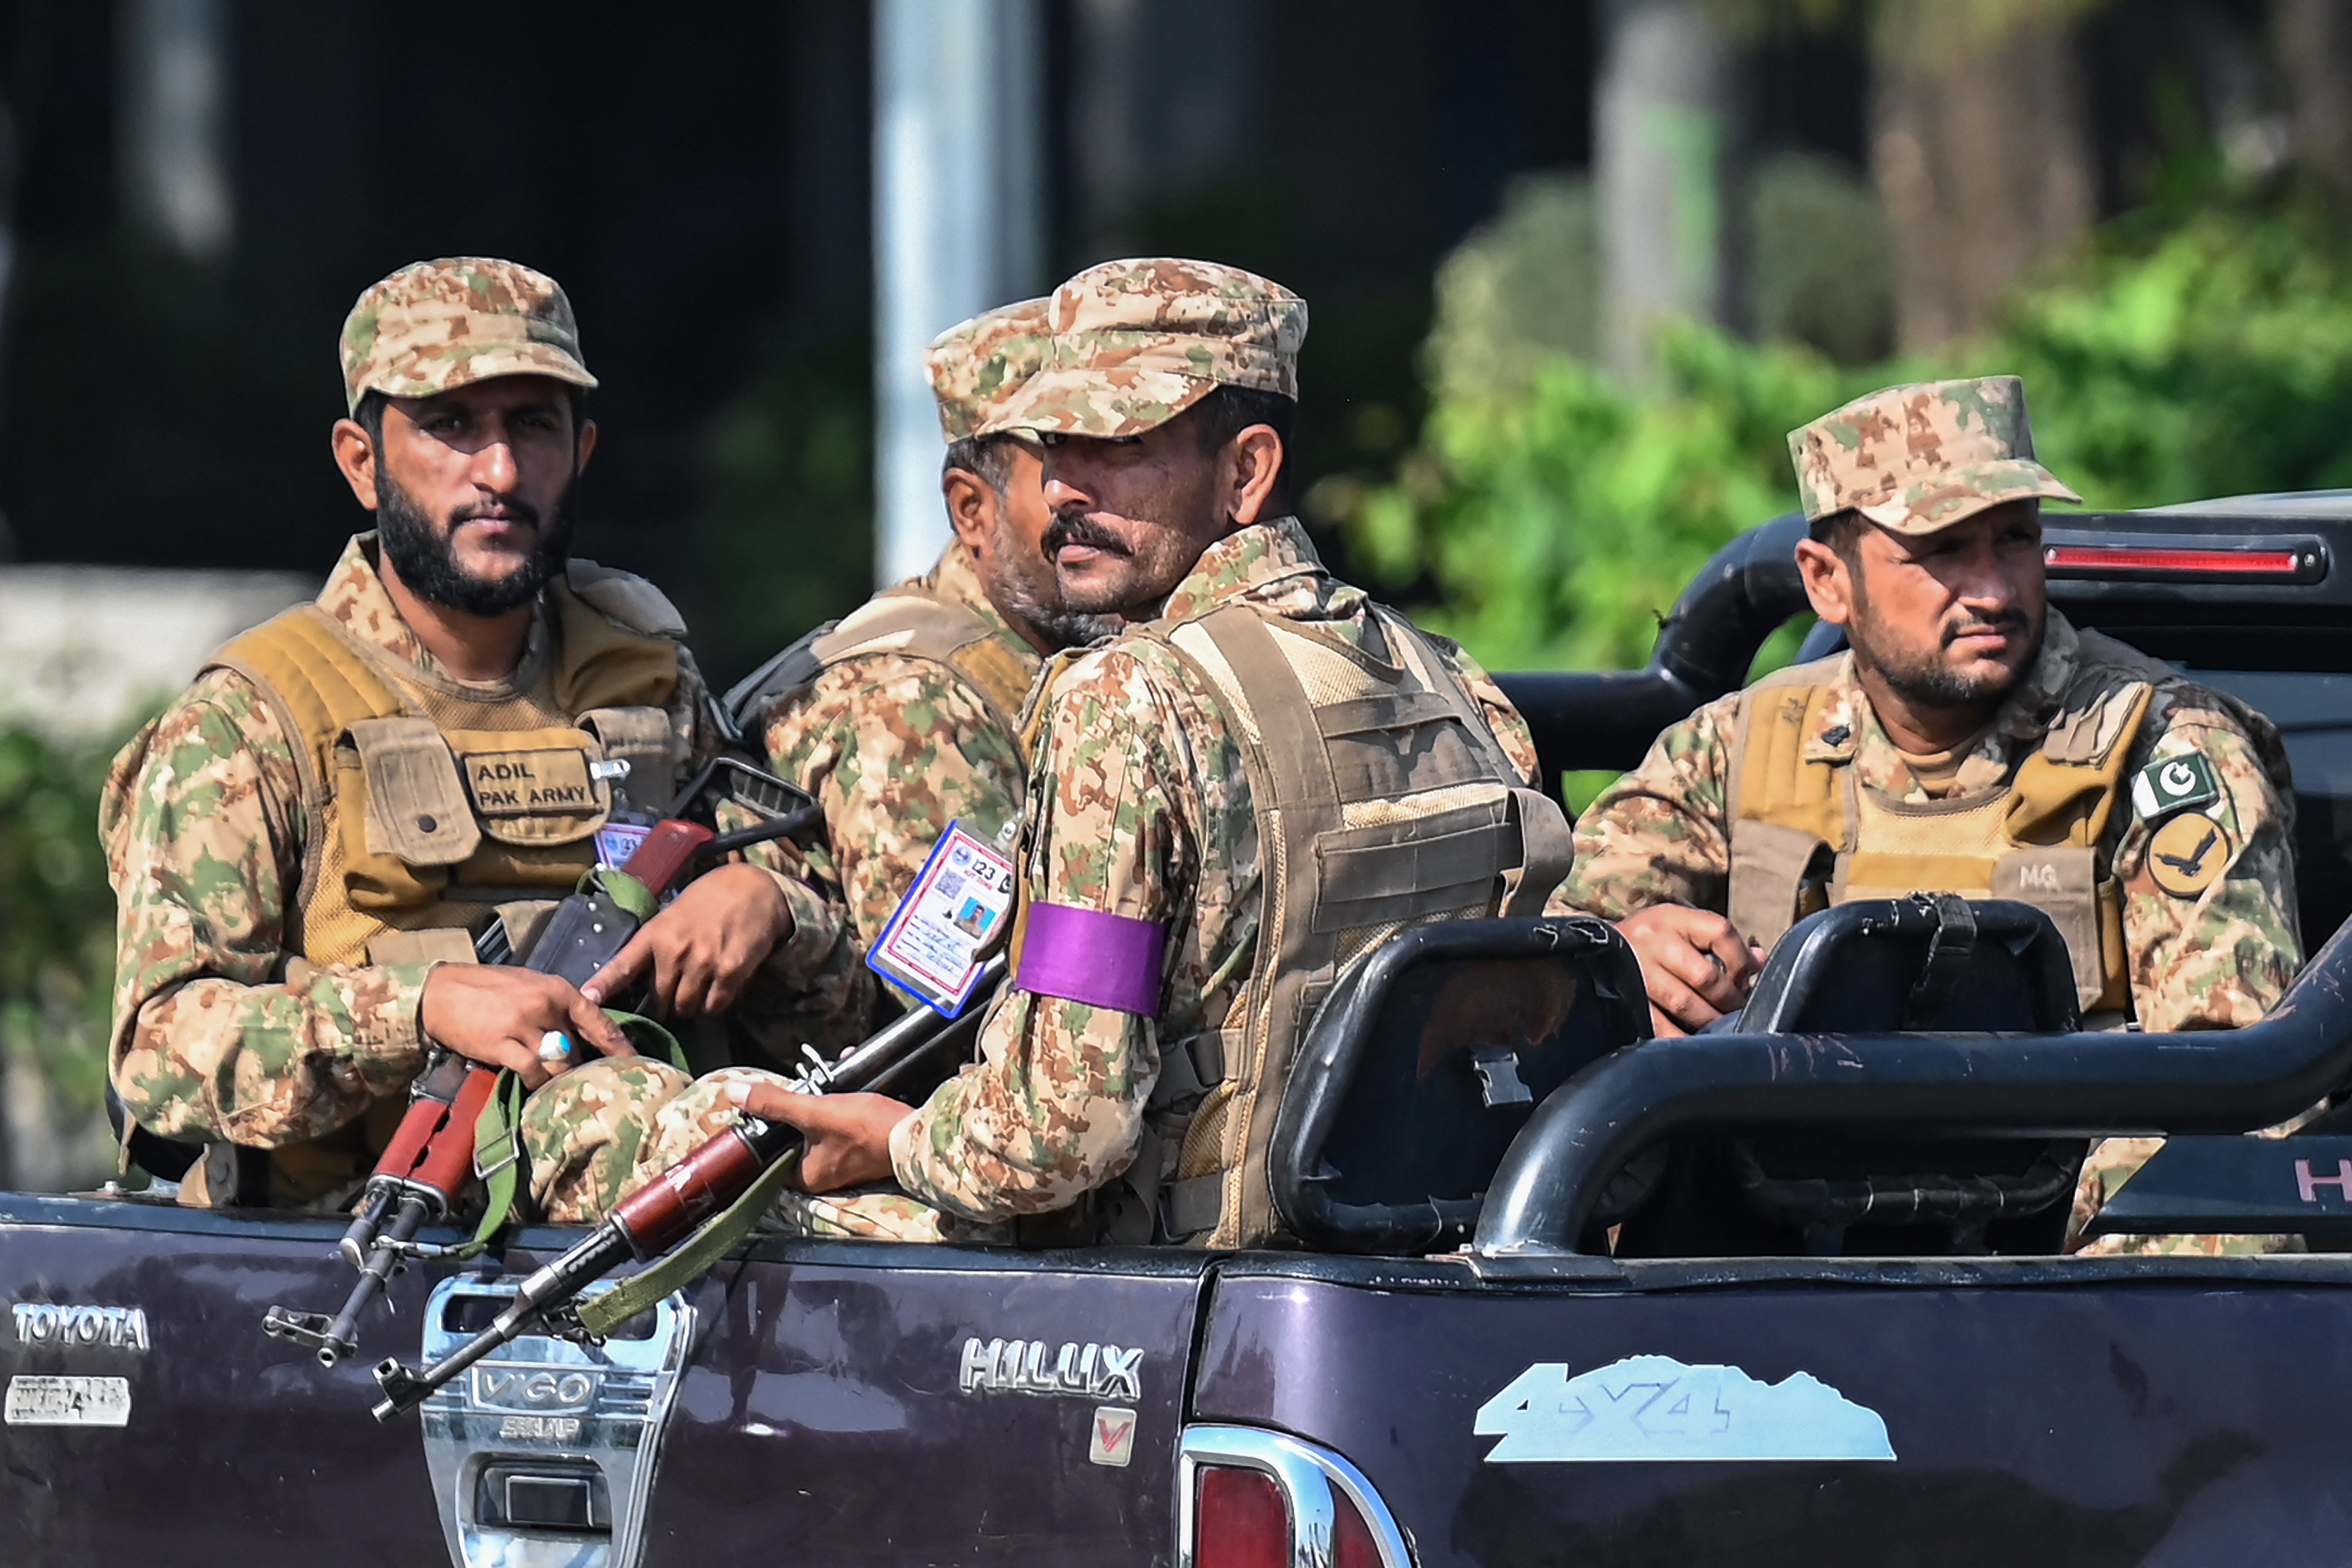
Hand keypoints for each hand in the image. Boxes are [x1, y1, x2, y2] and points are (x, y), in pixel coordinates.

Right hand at [418, 965, 636, 1088]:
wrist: (441, 993)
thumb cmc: (488, 989)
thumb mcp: (531, 987)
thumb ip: (558, 1008)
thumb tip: (584, 1033)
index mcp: (558, 989)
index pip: (598, 1020)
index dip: (619, 1045)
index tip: (635, 1063)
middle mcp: (546, 1005)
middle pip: (580, 1046)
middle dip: (586, 1068)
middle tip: (594, 1086)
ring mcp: (524, 1025)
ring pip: (560, 1063)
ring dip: (564, 1080)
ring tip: (568, 1093)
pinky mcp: (502, 1044)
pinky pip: (532, 1071)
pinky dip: (538, 1084)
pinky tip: (539, 1090)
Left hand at [583, 863, 794, 1017]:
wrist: (753, 888)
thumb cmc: (709, 900)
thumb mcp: (673, 915)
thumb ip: (658, 945)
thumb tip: (644, 981)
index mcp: (656, 934)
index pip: (623, 966)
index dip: (604, 985)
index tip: (587, 998)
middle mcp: (676, 951)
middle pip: (661, 1001)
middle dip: (666, 1005)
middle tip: (674, 998)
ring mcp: (704, 963)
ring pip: (688, 1008)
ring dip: (692, 1006)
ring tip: (699, 991)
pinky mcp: (731, 972)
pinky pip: (716, 1006)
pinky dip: (716, 1004)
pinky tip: (720, 989)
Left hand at [725, 1080, 909, 1192]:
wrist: (915, 1134)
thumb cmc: (864, 1129)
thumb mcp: (815, 1112)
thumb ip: (776, 1104)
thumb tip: (735, 1093)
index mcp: (805, 1176)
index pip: (771, 1155)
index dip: (765, 1129)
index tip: (766, 1104)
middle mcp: (823, 1175)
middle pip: (796, 1138)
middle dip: (799, 1106)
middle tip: (799, 1085)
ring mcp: (844, 1163)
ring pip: (820, 1127)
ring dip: (821, 1100)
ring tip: (824, 1076)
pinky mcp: (863, 1149)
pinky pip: (841, 1124)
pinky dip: (840, 1102)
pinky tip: (846, 1078)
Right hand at [1615, 905, 1762, 1037]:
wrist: (1595, 946)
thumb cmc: (1648, 939)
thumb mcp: (1680, 926)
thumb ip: (1719, 941)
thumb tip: (1759, 960)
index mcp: (1672, 917)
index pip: (1720, 931)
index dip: (1741, 959)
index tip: (1745, 977)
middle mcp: (1652, 940)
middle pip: (1705, 975)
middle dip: (1729, 999)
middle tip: (1736, 1010)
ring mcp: (1636, 970)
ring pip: (1684, 1003)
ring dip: (1709, 1020)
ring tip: (1719, 1026)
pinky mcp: (1625, 998)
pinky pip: (1657, 1023)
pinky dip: (1679, 1036)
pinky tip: (1692, 1040)